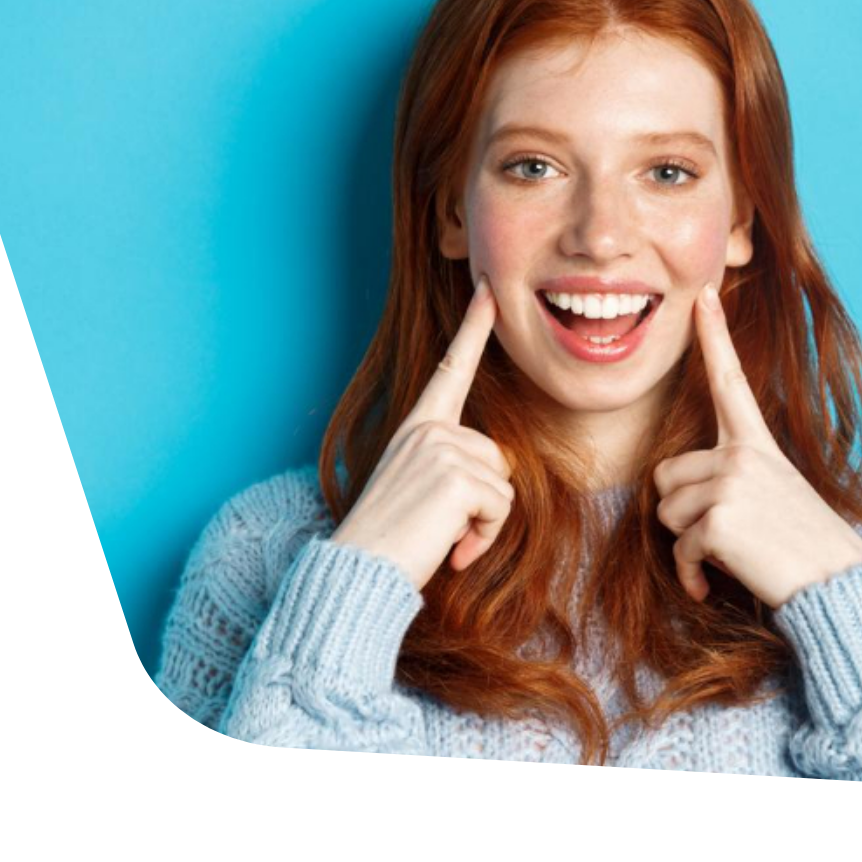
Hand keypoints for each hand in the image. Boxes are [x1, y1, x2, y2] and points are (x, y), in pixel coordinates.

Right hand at [330, 275, 516, 591]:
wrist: (358, 574)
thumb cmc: (390, 541)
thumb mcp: (420, 490)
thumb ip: (453, 467)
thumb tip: (498, 474)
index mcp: (416, 427)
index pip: (451, 368)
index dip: (473, 327)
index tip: (488, 288)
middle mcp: (428, 429)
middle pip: (498, 456)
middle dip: (485, 501)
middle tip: (445, 528)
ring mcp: (441, 448)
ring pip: (503, 485)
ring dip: (484, 523)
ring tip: (443, 538)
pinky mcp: (456, 476)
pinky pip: (501, 507)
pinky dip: (485, 537)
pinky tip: (452, 551)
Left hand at [653, 283, 861, 608]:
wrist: (840, 587)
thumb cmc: (803, 546)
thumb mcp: (773, 495)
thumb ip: (729, 477)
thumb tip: (674, 493)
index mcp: (757, 443)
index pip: (731, 380)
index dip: (715, 336)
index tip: (704, 295)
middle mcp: (742, 454)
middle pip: (665, 475)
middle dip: (680, 511)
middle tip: (722, 532)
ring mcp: (731, 483)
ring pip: (666, 513)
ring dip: (687, 543)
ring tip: (732, 553)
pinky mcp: (719, 519)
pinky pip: (679, 548)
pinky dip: (690, 574)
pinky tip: (709, 585)